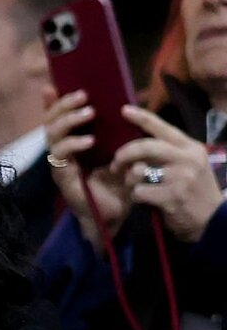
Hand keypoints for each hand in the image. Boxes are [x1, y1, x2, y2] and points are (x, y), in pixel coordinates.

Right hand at [42, 88, 130, 248]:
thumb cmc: (118, 182)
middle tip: (82, 95)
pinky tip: (89, 140)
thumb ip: (120, 131)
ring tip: (89, 113)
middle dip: (63, 106)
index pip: (56, 117)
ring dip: (68, 121)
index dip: (53, 102)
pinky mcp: (62, 177)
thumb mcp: (121, 150)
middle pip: (50, 122)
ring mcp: (59, 164)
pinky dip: (73, 145)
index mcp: (72, 142)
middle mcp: (61, 152)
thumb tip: (128, 102)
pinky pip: (60, 157)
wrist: (116, 214)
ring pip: (52, 136)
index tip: (53, 84)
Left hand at [112, 105, 223, 243]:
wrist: (213, 219)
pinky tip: (145, 201)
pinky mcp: (171, 197)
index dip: (141, 117)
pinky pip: (138, 192)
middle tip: (115, 164)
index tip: (123, 110)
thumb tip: (136, 144)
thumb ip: (168, 153)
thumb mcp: (189, 165)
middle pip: (144, 147)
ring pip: (137, 171)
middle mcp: (187, 159)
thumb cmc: (195, 190)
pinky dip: (136, 197)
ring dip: (129, 180)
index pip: (163, 127)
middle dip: (123, 154)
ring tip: (135, 186)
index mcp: (190, 147)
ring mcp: (180, 178)